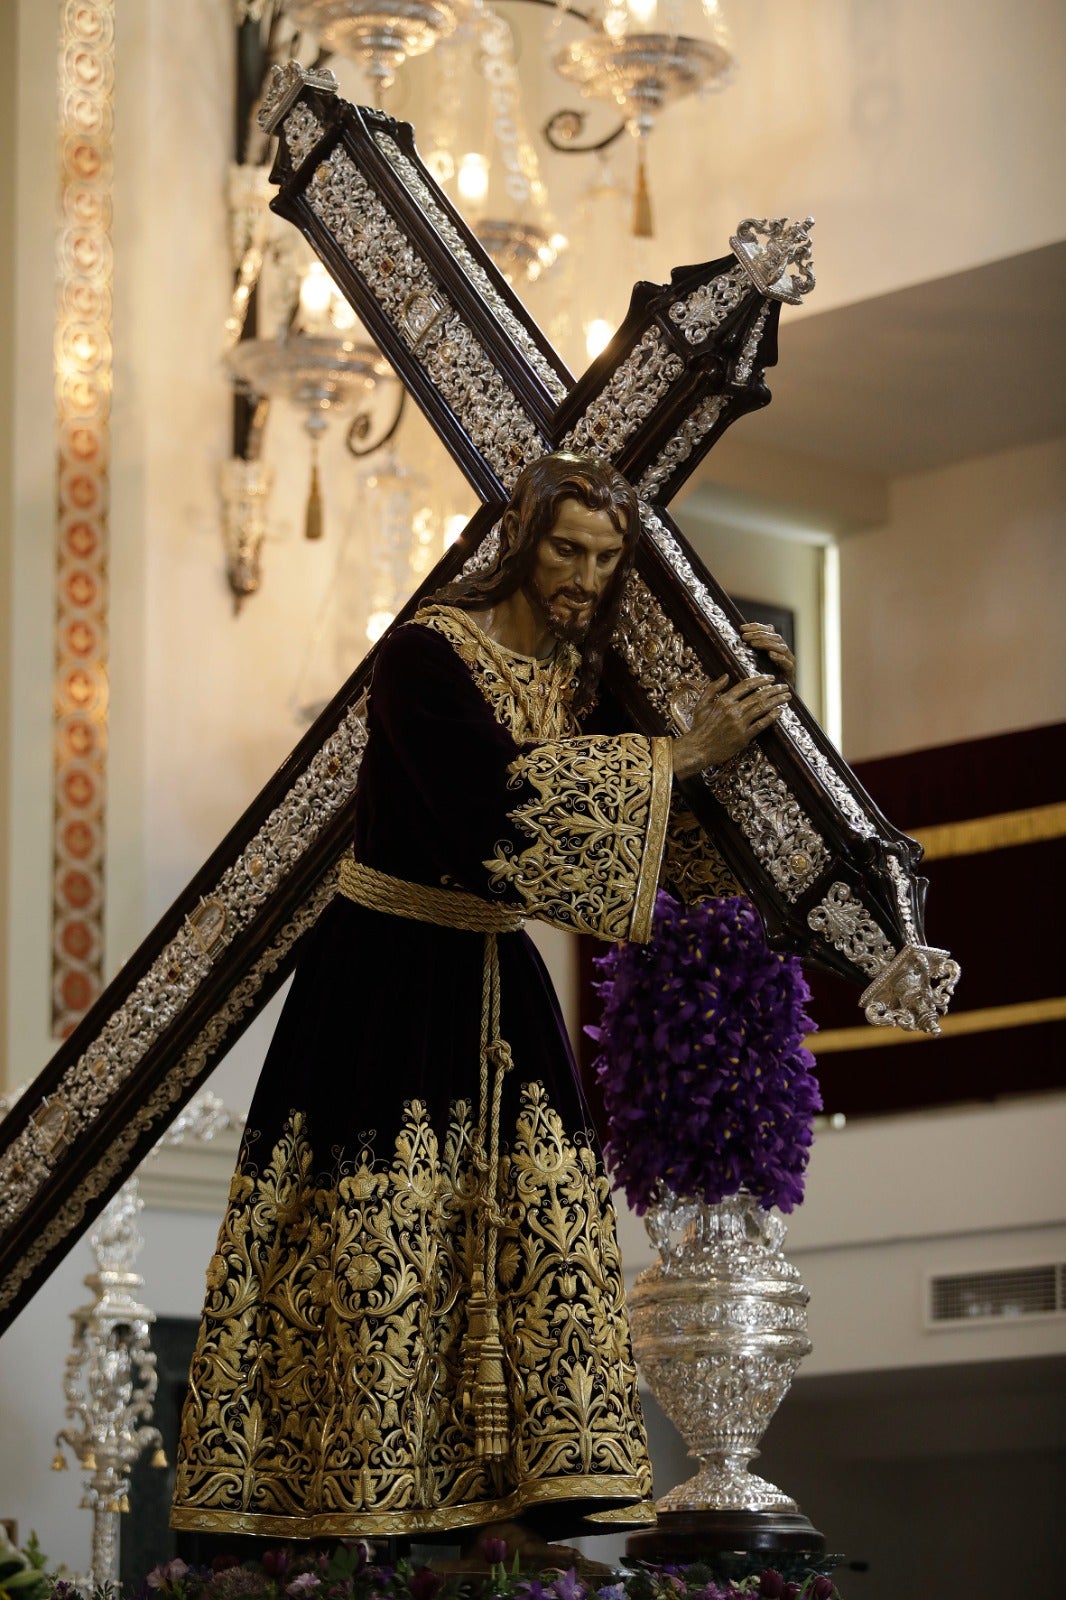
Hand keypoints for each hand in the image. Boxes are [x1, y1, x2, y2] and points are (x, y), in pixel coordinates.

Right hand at [671, 672, 789, 780]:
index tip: (770, 678)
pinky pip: (761, 724)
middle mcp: (733, 710)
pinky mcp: (744, 737)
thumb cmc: (699, 727)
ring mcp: (739, 723)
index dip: (761, 680)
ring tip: (786, 697)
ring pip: (762, 708)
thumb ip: (712, 688)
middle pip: (758, 695)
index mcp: (723, 700)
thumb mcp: (701, 704)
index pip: (746, 685)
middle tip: (784, 686)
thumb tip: (725, 676)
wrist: (698, 749)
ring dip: (776, 701)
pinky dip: (771, 717)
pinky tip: (779, 711)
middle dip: (774, 689)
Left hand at [740, 620, 794, 684]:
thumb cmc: (766, 680)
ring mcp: (789, 661)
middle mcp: (783, 652)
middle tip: (745, 636)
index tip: (742, 628)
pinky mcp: (791, 673)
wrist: (779, 696)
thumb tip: (738, 638)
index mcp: (775, 646)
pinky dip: (780, 658)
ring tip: (754, 644)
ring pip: (781, 647)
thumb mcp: (756, 662)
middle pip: (775, 637)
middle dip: (759, 635)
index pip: (768, 631)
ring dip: (767, 644)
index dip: (756, 627)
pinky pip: (787, 663)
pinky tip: (771, 655)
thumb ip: (751, 650)